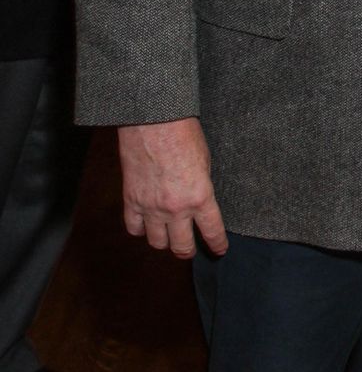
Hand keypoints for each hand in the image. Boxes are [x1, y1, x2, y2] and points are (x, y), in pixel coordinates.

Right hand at [118, 118, 227, 258]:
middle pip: (182, 247)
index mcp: (200, 196)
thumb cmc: (183, 133)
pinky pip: (134, 228)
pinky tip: (146, 224)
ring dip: (164, 241)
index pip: (212, 232)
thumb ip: (202, 186)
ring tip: (168, 235)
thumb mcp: (205, 160)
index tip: (219, 250)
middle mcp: (176, 208)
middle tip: (191, 248)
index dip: (217, 244)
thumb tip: (199, 202)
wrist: (153, 120)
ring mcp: (151, 207)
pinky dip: (141, 229)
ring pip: (157, 243)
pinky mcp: (131, 200)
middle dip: (188, 250)